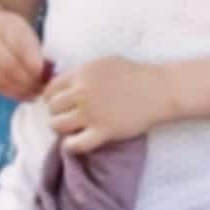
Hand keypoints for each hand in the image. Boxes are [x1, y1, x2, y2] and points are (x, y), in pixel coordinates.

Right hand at [0, 4, 48, 100]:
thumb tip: (49, 76)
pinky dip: (11, 94)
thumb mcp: (23, 32)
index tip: (48, 76)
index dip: (36, 66)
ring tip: (35, 94)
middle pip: (11, 66)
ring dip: (21, 91)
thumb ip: (35, 51)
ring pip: (2, 79)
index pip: (22, 48)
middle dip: (29, 81)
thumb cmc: (8, 33)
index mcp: (6, 25)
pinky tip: (23, 95)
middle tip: (43, 89)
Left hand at [44, 58, 176, 154]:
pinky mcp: (104, 131)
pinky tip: (74, 143)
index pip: (51, 89)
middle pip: (52, 108)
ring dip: (60, 129)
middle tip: (67, 117)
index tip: (59, 104)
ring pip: (57, 125)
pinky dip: (71, 146)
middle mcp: (83, 93)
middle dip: (56, 113)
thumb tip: (63, 84)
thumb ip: (82, 73)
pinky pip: (76, 144)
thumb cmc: (134, 74)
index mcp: (82, 74)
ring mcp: (92, 113)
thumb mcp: (103, 64)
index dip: (51, 98)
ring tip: (70, 129)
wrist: (158, 90)